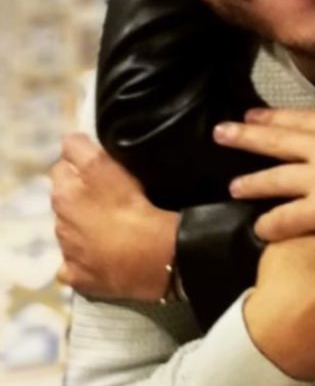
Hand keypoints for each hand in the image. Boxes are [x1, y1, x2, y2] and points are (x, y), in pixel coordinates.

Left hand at [50, 133, 177, 300]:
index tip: (99, 163)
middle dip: (80, 194)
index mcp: (63, 196)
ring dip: (83, 225)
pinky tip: (97, 255)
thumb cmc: (127, 203)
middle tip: (107, 192)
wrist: (147, 254)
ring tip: (108, 223)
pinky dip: (82, 259)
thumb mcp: (102, 164)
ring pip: (71, 232)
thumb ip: (79, 148)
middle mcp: (59, 224)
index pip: (61, 167)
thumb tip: (68, 144)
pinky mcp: (79, 278)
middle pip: (66, 201)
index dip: (79, 161)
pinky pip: (73, 266)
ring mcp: (68, 254)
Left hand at [214, 110, 314, 250]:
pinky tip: (260, 231)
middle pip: (280, 140)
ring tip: (234, 186)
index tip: (254, 114)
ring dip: (253, 182)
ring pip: (276, 178)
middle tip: (221, 132)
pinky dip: (270, 224)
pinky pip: (286, 218)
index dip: (276, 117)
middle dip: (248, 136)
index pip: (304, 118)